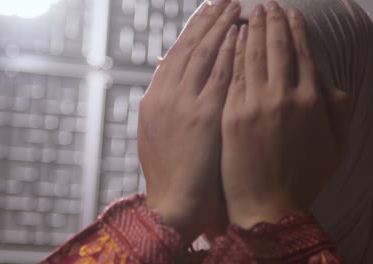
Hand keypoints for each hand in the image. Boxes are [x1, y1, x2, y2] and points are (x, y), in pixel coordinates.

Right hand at [138, 0, 240, 243]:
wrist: (172, 201)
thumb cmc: (169, 173)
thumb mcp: (156, 134)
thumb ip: (164, 104)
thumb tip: (171, 79)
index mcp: (153, 99)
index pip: (174, 55)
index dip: (191, 31)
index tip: (206, 14)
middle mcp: (165, 95)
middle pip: (188, 47)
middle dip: (207, 20)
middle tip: (222, 0)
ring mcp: (182, 103)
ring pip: (202, 54)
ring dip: (220, 28)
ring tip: (234, 7)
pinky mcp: (203, 115)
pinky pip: (219, 75)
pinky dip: (229, 53)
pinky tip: (241, 36)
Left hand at [221, 2, 352, 228]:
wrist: (267, 206)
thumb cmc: (304, 178)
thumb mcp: (337, 145)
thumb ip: (338, 108)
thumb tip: (328, 81)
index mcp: (312, 100)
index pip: (302, 52)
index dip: (296, 29)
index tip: (291, 13)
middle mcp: (282, 96)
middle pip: (275, 47)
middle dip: (271, 21)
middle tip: (268, 5)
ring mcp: (252, 104)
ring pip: (249, 56)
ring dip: (249, 30)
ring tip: (248, 13)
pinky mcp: (229, 114)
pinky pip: (230, 76)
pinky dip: (230, 54)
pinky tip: (229, 39)